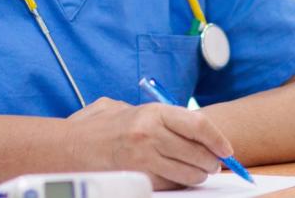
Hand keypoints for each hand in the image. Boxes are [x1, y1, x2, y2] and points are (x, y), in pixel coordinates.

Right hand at [64, 97, 232, 188]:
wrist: (68, 148)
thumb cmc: (99, 127)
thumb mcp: (127, 108)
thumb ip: (158, 116)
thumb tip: (193, 129)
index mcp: (151, 112)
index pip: (197, 125)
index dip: (218, 139)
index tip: (227, 149)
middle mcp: (149, 134)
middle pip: (197, 153)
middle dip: (211, 162)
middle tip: (214, 164)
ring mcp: (143, 159)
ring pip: (187, 173)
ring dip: (197, 175)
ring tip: (198, 173)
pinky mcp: (137, 179)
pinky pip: (169, 185)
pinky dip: (178, 184)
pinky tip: (177, 179)